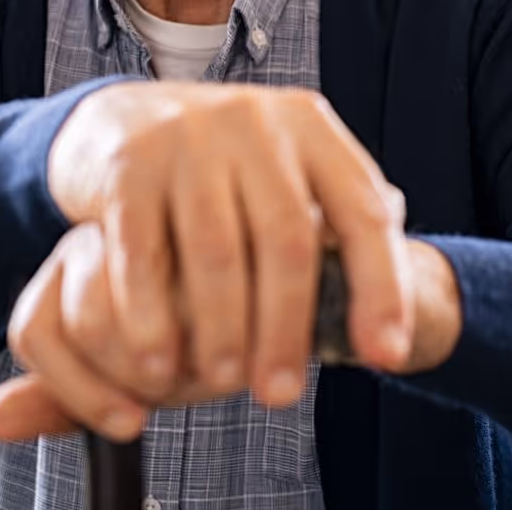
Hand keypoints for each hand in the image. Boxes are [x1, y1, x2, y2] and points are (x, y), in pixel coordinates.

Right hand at [0, 84, 432, 440]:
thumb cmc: (221, 164)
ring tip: (221, 382)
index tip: (386, 356)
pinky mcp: (128, 164)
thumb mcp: (285, 168)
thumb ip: (336, 218)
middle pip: (288, 238)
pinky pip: (143, 253)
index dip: (381, 287)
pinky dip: (151, 316)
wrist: (122, 117)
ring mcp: (189, 137)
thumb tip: (389, 309)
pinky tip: (157, 361)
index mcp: (310, 127)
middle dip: (287, 327)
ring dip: (222, 330)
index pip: (363, 210)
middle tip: (279, 394)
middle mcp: (255, 123)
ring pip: (217, 251)